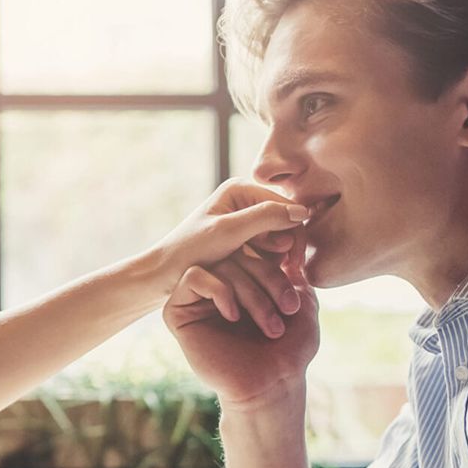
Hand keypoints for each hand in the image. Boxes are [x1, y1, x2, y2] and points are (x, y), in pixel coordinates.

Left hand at [141, 179, 311, 336]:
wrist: (165, 273)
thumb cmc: (191, 251)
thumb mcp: (229, 233)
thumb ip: (264, 218)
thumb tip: (303, 212)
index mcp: (240, 188)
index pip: (286, 207)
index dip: (295, 234)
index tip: (294, 266)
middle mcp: (244, 199)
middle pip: (285, 221)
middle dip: (289, 248)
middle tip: (289, 275)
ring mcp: (244, 219)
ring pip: (279, 237)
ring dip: (281, 258)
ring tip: (275, 279)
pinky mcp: (243, 239)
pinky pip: (268, 249)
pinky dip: (271, 263)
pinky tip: (265, 277)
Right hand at [163, 239, 319, 407]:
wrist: (271, 387)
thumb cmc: (289, 351)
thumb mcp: (302, 303)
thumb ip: (294, 271)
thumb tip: (289, 234)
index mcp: (244, 281)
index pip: (255, 249)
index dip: (278, 267)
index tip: (297, 301)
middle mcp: (219, 286)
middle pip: (238, 254)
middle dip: (269, 280)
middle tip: (288, 310)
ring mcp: (198, 299)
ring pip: (220, 264)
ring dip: (252, 292)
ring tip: (271, 325)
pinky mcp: (179, 312)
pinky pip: (193, 277)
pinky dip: (219, 290)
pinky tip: (233, 316)